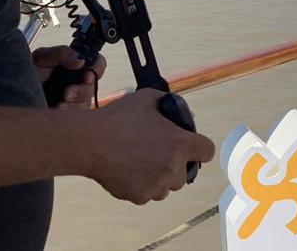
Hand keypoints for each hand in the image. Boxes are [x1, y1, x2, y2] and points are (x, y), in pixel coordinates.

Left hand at [32, 46, 105, 109]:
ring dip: (73, 105)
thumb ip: (62, 53)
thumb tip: (80, 60)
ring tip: (59, 104)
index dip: (96, 70)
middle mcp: (78, 81)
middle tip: (66, 93)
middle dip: (81, 91)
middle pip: (93, 87)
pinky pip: (77, 116)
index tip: (87, 77)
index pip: (97, 64)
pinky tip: (56, 111)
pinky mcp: (69, 113)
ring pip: (86, 103)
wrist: (15, 90)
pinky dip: (68, 114)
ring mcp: (75, 98)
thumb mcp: (43, 57)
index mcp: (76, 65)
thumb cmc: (30, 72)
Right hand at [82, 88, 215, 203]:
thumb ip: (168, 103)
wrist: (89, 142)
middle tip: (157, 152)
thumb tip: (177, 110)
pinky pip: (148, 193)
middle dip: (176, 163)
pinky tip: (130, 169)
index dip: (199, 147)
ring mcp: (156, 185)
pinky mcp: (140, 196)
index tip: (191, 146)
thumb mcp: (148, 98)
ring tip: (142, 161)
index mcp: (180, 144)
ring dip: (160, 176)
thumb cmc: (118, 119)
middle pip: (186, 172)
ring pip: (167, 186)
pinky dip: (142, 185)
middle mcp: (172, 168)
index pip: (207, 151)